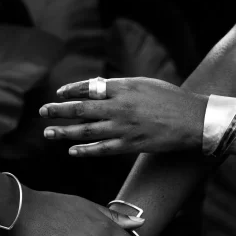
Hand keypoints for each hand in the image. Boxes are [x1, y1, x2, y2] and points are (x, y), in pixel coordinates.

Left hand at [39, 78, 207, 156]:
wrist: (192, 120)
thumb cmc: (171, 98)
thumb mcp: (145, 84)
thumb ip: (121, 87)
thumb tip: (99, 89)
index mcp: (123, 87)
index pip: (88, 87)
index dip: (71, 90)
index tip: (58, 93)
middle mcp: (119, 107)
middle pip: (81, 109)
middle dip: (59, 110)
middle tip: (43, 112)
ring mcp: (123, 128)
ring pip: (86, 131)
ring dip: (64, 132)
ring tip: (48, 133)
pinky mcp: (129, 145)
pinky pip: (101, 149)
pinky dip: (85, 150)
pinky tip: (72, 151)